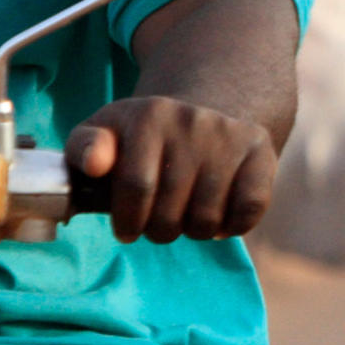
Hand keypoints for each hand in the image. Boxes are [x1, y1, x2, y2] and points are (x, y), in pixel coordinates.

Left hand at [67, 97, 278, 244]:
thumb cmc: (142, 138)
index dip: (127, 221)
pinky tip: (219, 215)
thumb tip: (96, 164)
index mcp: (149, 114)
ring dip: (193, 231)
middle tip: (157, 223)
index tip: (126, 230)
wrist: (203, 113)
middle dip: (158, 231)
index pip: (136, 187)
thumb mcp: (105, 132)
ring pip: (208, 219)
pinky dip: (232, 226)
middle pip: (171, 212)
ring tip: (185, 216)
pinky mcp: (261, 151)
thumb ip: (84, 148)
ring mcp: (230, 136)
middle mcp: (192, 120)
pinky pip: (249, 211)